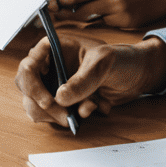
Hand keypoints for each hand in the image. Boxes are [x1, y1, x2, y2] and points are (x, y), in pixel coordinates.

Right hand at [15, 30, 165, 127]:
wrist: (137, 75)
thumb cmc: (119, 59)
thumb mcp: (103, 63)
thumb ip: (83, 80)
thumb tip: (60, 98)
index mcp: (52, 49)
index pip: (28, 67)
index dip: (33, 86)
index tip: (50, 102)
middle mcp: (49, 66)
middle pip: (28, 91)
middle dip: (45, 107)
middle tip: (66, 117)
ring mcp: (54, 85)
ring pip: (38, 107)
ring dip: (60, 114)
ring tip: (89, 108)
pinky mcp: (64, 101)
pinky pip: (55, 115)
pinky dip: (72, 118)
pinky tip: (94, 108)